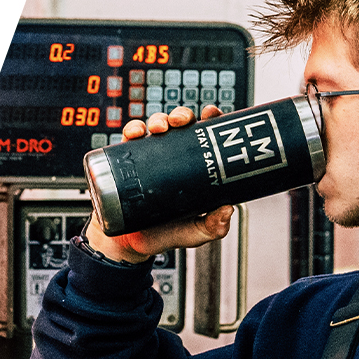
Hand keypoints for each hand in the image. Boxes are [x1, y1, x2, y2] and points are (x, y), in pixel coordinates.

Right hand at [84, 104, 234, 262]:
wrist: (132, 244)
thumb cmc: (167, 235)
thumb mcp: (196, 233)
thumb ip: (213, 226)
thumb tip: (229, 209)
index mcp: (194, 168)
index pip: (205, 138)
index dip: (209, 121)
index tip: (211, 114)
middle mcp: (173, 159)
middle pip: (181, 126)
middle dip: (182, 115)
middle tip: (182, 121)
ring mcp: (151, 158)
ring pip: (156, 127)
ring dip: (159, 119)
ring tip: (160, 127)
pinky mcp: (129, 162)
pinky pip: (130, 138)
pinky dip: (132, 129)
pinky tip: (135, 133)